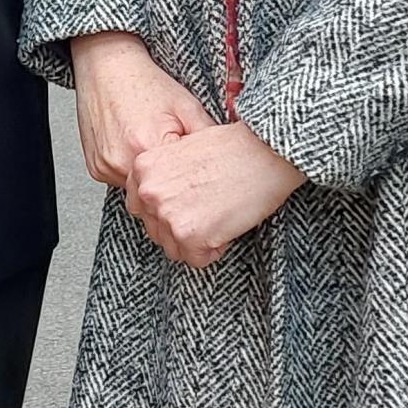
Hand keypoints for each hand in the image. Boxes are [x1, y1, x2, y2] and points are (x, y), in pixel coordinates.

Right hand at [71, 31, 212, 190]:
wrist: (107, 66)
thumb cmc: (145, 83)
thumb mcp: (186, 106)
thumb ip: (209, 137)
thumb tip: (231, 161)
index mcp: (149, 145)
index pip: (180, 186)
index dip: (193, 182)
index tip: (199, 178)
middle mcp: (123, 161)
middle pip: (158, 192)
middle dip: (172, 184)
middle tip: (179, 164)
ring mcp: (106, 167)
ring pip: (139, 189)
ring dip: (151, 178)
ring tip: (155, 147)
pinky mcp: (96, 168)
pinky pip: (121, 180)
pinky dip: (132, 171)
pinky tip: (136, 147)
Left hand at [127, 121, 302, 269]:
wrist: (267, 151)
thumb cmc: (236, 147)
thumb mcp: (185, 150)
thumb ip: (164, 175)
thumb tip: (163, 201)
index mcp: (144, 168)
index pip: (140, 207)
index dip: (167, 210)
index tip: (187, 203)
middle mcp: (149, 192)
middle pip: (156, 231)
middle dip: (182, 227)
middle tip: (209, 209)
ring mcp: (167, 214)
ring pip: (175, 249)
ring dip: (197, 240)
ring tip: (219, 214)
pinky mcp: (189, 235)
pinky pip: (197, 259)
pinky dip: (215, 249)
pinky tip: (227, 224)